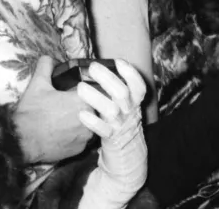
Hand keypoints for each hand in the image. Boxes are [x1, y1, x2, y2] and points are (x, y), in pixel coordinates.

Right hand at [12, 55, 91, 162]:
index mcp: (83, 100)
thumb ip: (46, 66)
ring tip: (67, 117)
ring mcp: (86, 137)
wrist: (22, 141)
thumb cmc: (31, 112)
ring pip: (91, 123)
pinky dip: (77, 134)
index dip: (87, 90)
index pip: (95, 91)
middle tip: (70, 104)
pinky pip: (84, 138)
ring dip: (83, 120)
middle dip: (85, 105)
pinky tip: (64, 131)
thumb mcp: (37, 84)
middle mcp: (90, 119)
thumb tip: (49, 58)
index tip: (78, 91)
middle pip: (95, 107)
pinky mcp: (80, 150)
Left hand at [77, 60, 147, 208]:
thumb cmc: (120, 122)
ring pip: (112, 110)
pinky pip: (104, 131)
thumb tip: (97, 69)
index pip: (138, 86)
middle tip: (92, 67)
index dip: (130, 73)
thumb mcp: (124, 105)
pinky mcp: (112, 140)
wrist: (127, 156)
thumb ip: (115, 89)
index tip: (118, 62)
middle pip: (123, 93)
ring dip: (96, 98)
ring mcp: (121, 126)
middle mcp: (130, 112)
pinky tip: (82, 115)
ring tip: (80, 88)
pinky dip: (93, 122)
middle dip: (108, 78)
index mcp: (134, 102)